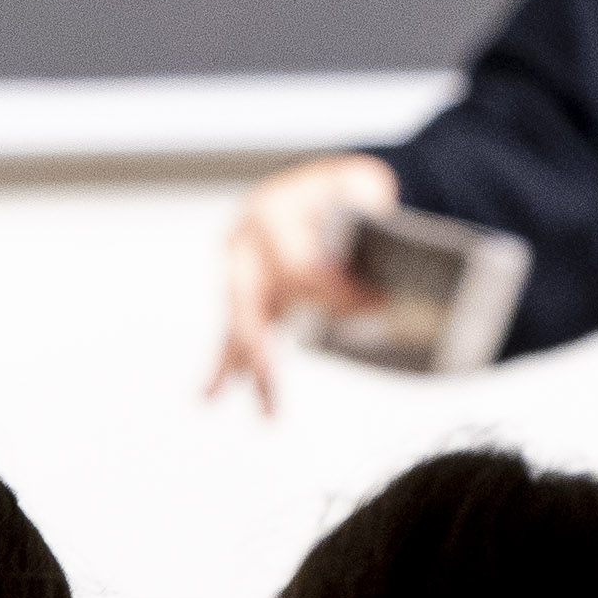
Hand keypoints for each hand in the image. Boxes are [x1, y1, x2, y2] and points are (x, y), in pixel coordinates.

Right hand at [207, 150, 399, 407]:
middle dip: (262, 342)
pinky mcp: (244, 294)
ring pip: (239, 323)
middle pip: (249, 299)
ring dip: (250, 366)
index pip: (299, 264)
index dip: (337, 292)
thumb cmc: (349, 192)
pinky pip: (234, 333)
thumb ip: (370, 231)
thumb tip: (385, 286)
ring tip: (265, 407)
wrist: (332, 190)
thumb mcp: (365, 194)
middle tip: (272, 374)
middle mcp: (245, 240)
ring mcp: (239, 269)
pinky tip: (212, 394)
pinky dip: (226, 365)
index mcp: (273, 210)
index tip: (377, 307)